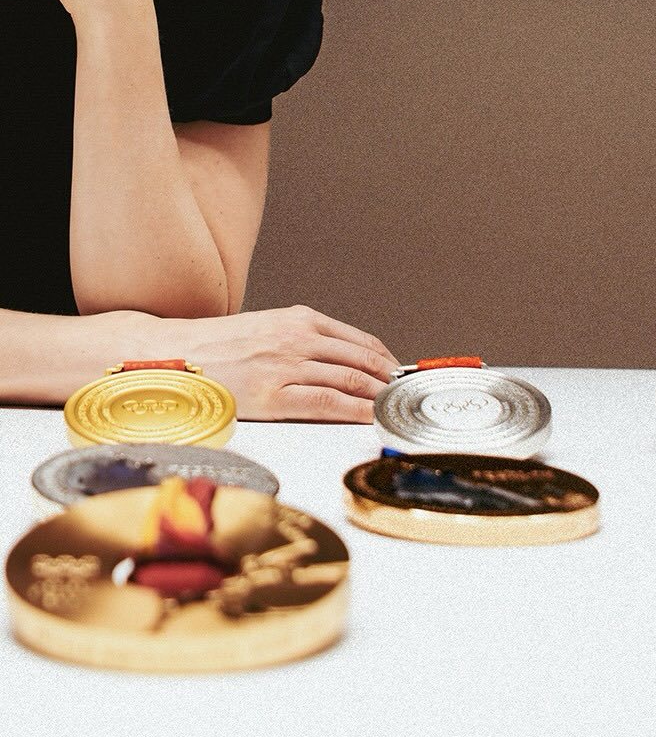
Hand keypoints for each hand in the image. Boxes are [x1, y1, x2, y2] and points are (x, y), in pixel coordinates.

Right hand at [144, 305, 399, 421]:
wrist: (170, 357)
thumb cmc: (215, 348)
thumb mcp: (265, 330)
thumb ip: (300, 341)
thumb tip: (337, 363)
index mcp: (297, 319)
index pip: (358, 340)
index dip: (384, 360)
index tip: (398, 375)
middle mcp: (297, 337)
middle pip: (361, 360)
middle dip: (388, 380)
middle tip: (403, 397)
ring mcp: (286, 365)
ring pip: (349, 381)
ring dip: (377, 396)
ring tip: (393, 409)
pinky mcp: (272, 395)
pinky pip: (326, 404)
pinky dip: (355, 410)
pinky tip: (369, 417)